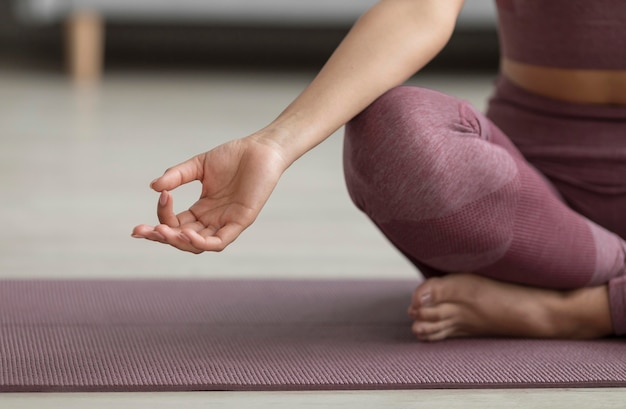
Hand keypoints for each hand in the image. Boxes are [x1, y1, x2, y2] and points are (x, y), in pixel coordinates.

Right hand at [132, 137, 287, 252]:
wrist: (261, 150)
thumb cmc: (234, 157)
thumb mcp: (199, 165)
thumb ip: (176, 176)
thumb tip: (154, 187)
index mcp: (202, 210)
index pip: (176, 224)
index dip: (161, 219)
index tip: (159, 196)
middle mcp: (213, 221)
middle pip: (182, 240)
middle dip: (160, 237)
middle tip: (141, 231)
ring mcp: (226, 223)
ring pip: (198, 246)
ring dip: (178, 242)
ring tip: (162, 232)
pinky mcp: (241, 222)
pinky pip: (219, 242)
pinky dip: (202, 243)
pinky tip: (187, 234)